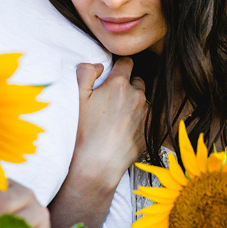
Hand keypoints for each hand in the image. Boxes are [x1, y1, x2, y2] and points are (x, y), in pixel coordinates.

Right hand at [73, 57, 146, 174]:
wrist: (96, 165)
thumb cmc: (84, 131)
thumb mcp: (77, 96)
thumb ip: (86, 72)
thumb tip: (99, 65)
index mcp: (119, 84)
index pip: (126, 62)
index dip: (119, 65)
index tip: (113, 73)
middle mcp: (136, 96)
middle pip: (136, 81)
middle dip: (126, 86)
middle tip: (110, 98)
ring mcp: (145, 114)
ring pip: (141, 101)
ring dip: (132, 103)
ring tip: (116, 117)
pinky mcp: (149, 131)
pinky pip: (145, 119)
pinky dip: (137, 120)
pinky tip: (122, 130)